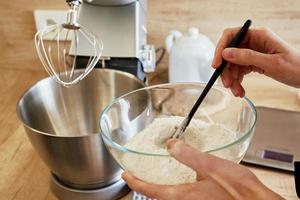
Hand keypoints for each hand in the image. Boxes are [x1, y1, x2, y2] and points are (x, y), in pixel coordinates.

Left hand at [122, 139, 283, 199]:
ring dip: (159, 185)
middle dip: (146, 184)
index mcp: (183, 195)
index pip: (150, 190)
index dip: (135, 181)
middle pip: (157, 195)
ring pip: (169, 195)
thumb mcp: (211, 166)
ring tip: (155, 172)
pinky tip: (180, 176)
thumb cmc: (239, 191)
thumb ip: (189, 155)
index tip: (126, 175)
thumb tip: (171, 145)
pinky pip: (181, 195)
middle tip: (138, 173)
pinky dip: (173, 185)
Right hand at [212, 27, 299, 96]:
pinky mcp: (254, 62)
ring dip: (232, 79)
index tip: (216, 65)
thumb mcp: (271, 63)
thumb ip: (247, 57)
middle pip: (230, 53)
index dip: (220, 49)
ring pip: (233, 64)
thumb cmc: (296, 67)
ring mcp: (253, 52)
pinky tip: (240, 90)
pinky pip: (240, 71)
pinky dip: (238, 81)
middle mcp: (254, 42)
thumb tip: (225, 53)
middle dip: (227, 70)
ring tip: (236, 92)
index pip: (231, 35)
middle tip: (227, 84)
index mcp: (258, 35)